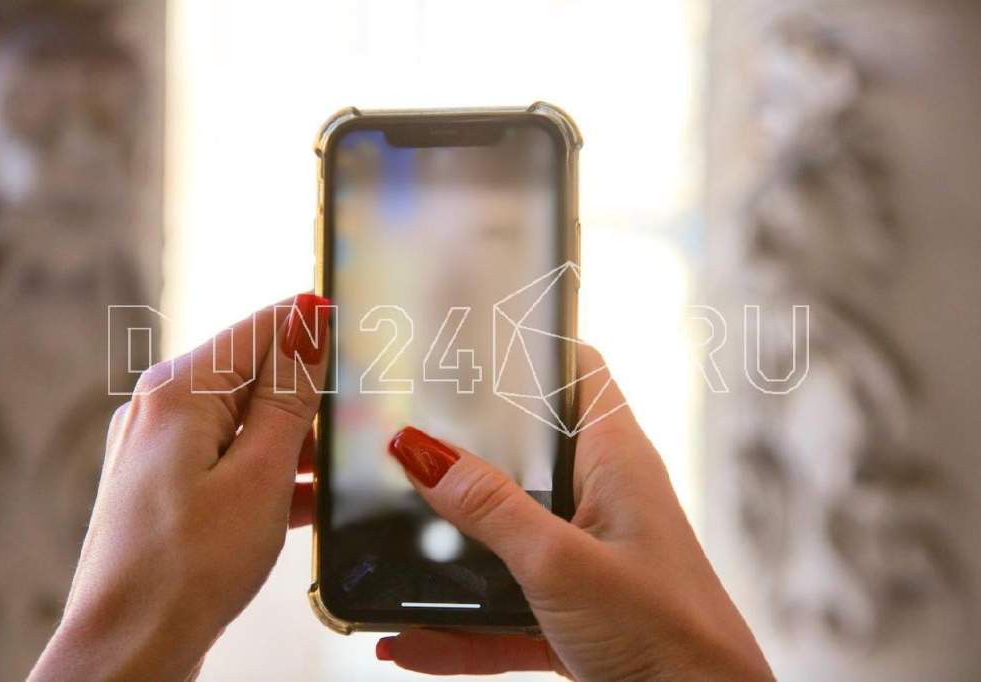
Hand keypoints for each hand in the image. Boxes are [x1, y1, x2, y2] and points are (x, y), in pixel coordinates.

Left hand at [30, 293, 330, 680]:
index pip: (261, 327)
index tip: (362, 341)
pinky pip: (227, 458)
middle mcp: (160, 409)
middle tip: (353, 428)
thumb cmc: (188, 568)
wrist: (127, 650)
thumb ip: (290, 394)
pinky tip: (303, 503)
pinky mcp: (165, 486)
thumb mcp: (261, 474)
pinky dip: (266, 472)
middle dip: (307, 396)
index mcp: (178, 391)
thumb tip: (310, 319)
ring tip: (330, 476)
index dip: (315, 330)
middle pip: (252, 372)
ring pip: (243, 419)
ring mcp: (158, 449)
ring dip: (290, 441)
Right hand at [379, 345, 772, 680]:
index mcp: (616, 458)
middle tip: (399, 430)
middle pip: (526, 451)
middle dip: (467, 445)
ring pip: (505, 534)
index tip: (469, 332)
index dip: (532, 342)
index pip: (578, 369)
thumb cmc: (667, 634)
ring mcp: (584, 554)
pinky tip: (406, 638)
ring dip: (451, 548)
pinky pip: (501, 605)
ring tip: (385, 544)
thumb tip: (418, 449)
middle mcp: (601, 497)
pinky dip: (458, 623)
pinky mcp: (570, 609)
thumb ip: (488, 507)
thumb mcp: (559, 562)